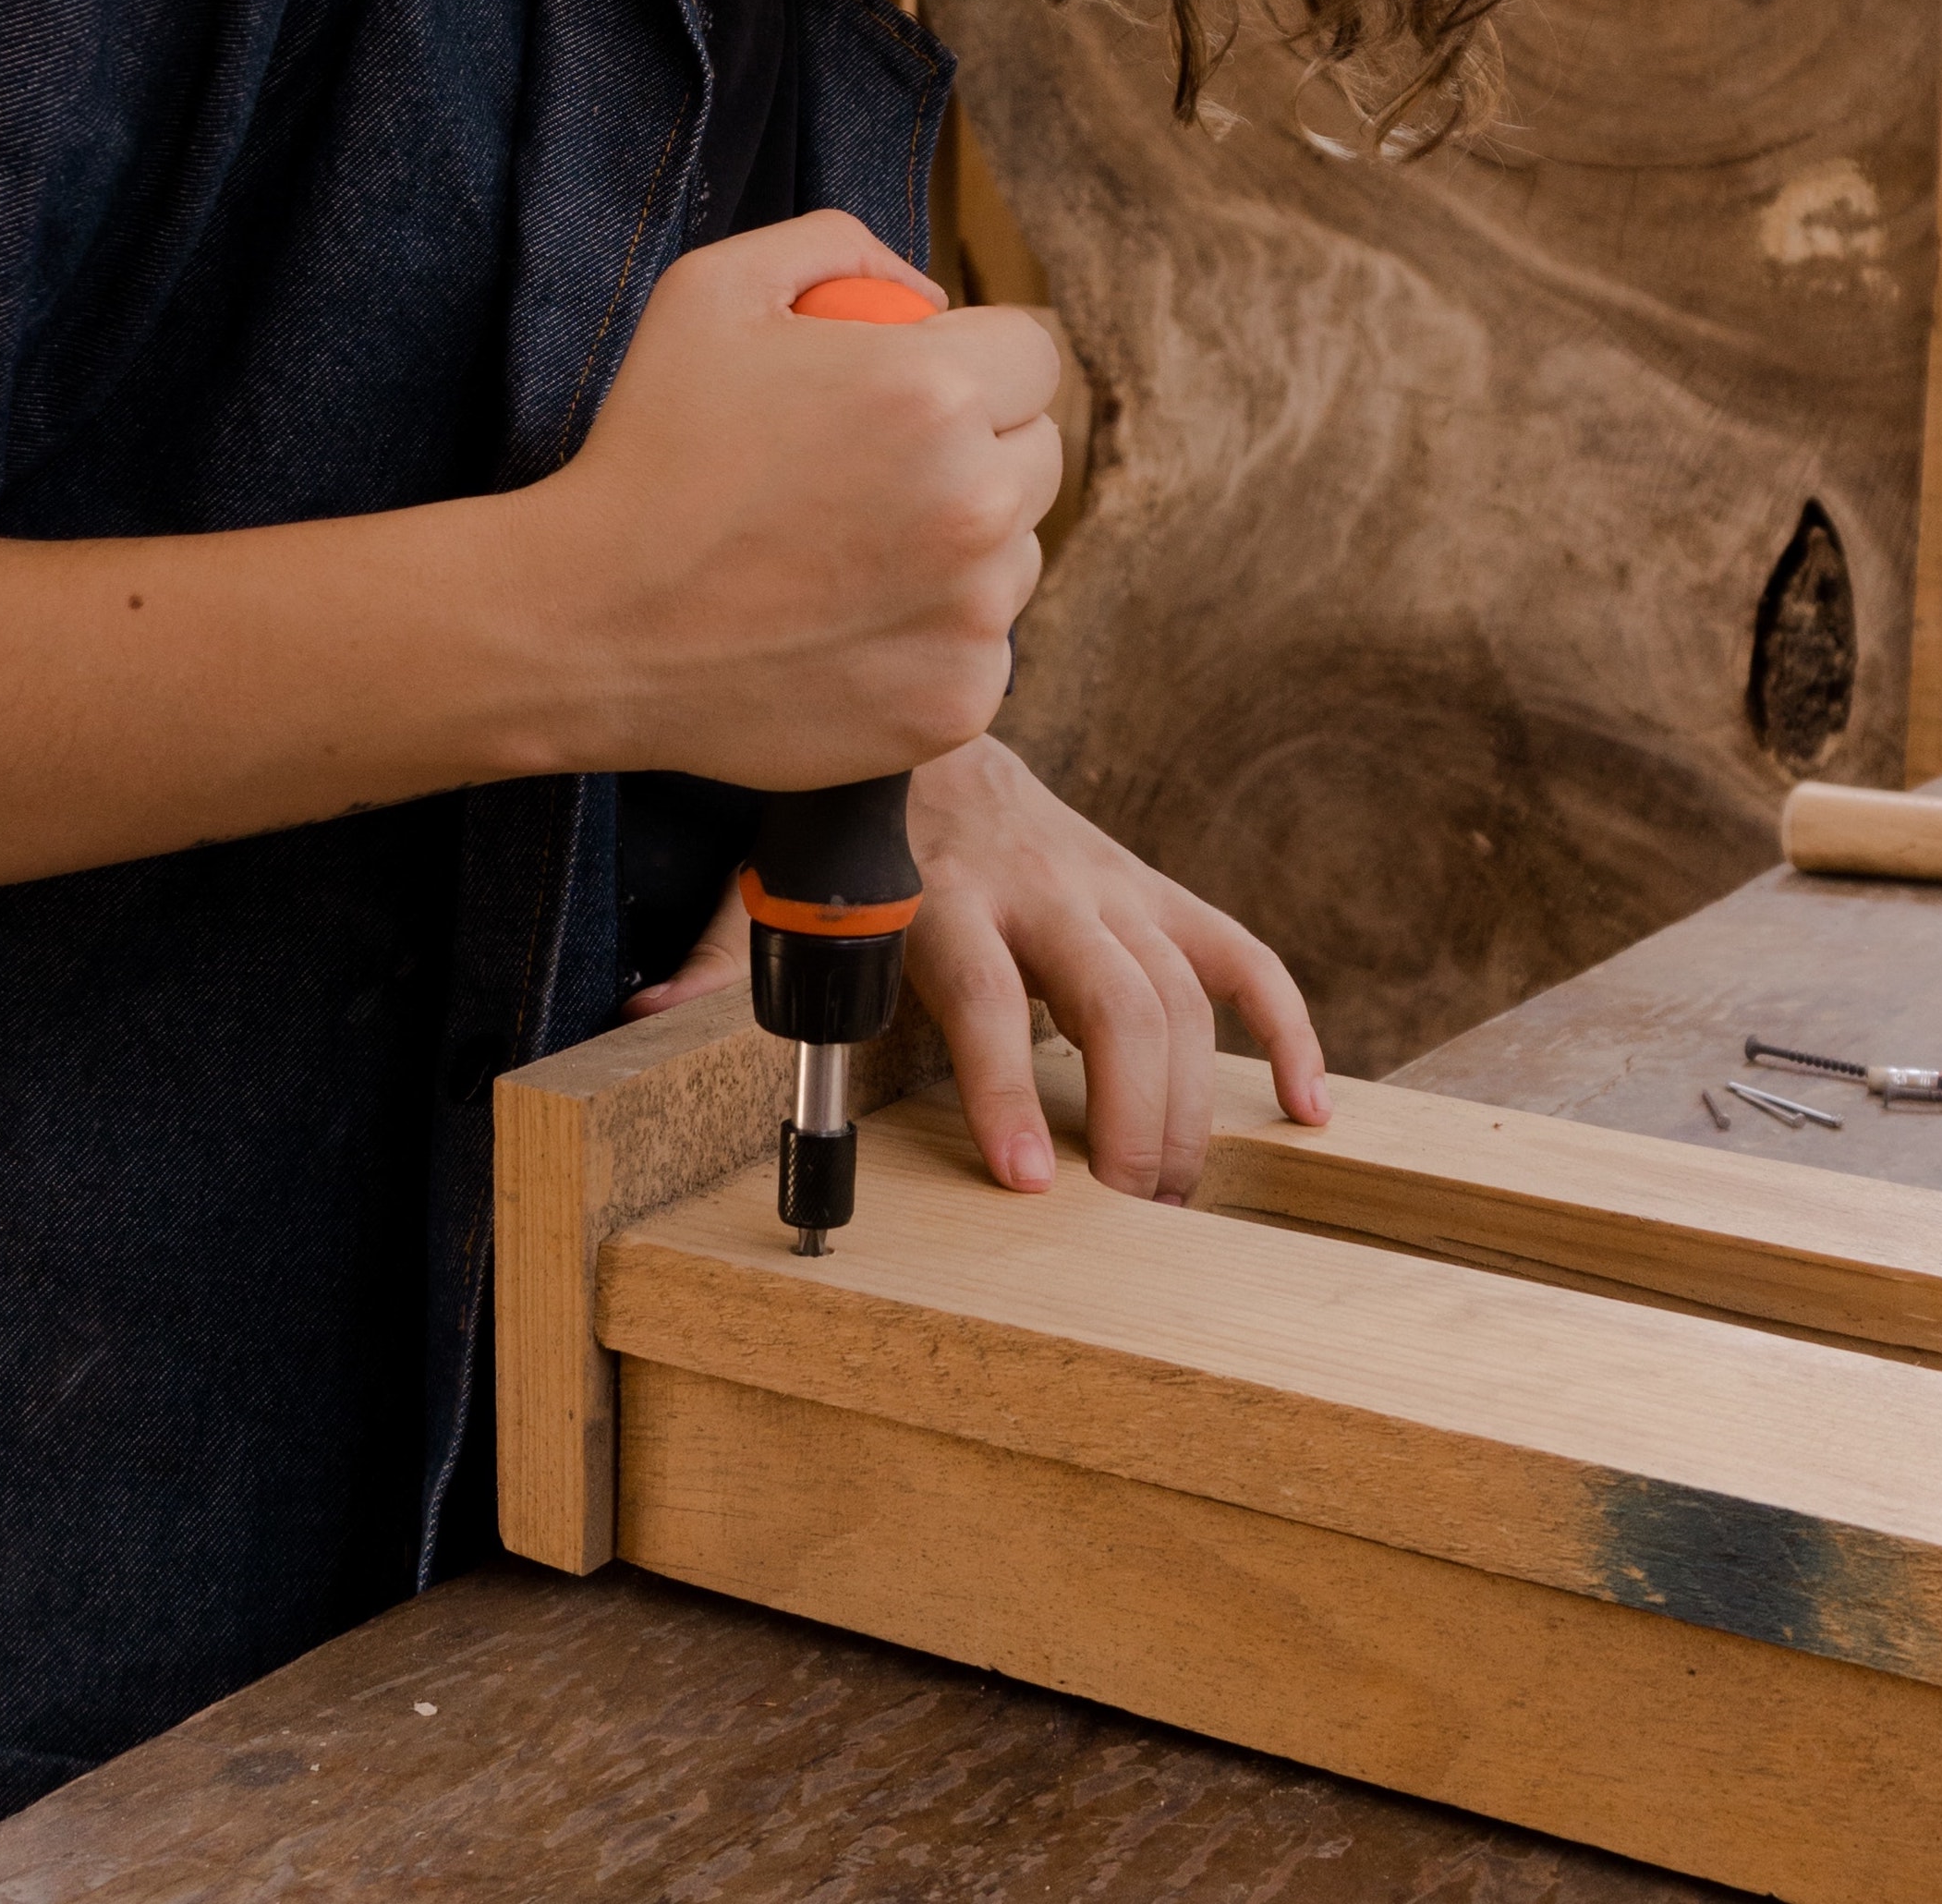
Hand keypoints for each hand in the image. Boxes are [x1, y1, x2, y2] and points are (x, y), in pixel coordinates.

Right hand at [522, 211, 1062, 790]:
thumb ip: (833, 246)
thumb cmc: (646, 452)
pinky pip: (982, 655)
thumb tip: (926, 290)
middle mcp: (976, 503)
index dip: (978, 367)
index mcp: (937, 391)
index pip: (1033, 359)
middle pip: (1039, 457)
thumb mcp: (711, 292)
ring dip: (962, 554)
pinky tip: (842, 633)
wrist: (591, 626)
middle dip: (981, 453)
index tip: (919, 397)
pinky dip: (931, 646)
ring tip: (846, 561)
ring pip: (1016, 561)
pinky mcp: (957, 705)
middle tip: (880, 479)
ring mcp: (974, 616)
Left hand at [624, 736, 1329, 1199]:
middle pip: (1117, 1004)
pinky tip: (1308, 1112)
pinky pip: (1243, 957)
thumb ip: (712, 963)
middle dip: (1133, 1116)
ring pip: (1184, 994)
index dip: (1006, 1090)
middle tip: (1130, 1216)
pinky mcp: (1153, 892)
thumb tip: (633, 1024)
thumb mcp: (770, 888)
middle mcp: (1041, 887)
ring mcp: (1108, 886)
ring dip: (1196, 1103)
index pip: (989, 999)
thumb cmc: (847, 829)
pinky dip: (1289, 1030)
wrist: (925, 724)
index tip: (1027, 1183)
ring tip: (1179, 1200)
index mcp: (944, 896)